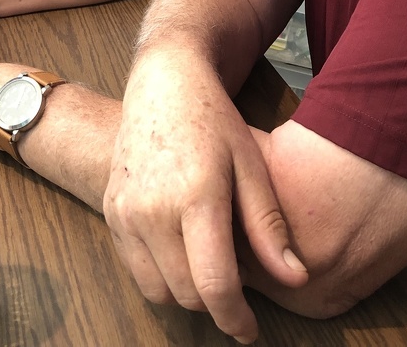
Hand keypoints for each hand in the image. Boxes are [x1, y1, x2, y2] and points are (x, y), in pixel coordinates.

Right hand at [103, 61, 306, 343]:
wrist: (162, 85)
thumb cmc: (213, 119)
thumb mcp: (251, 164)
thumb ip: (268, 225)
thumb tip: (296, 278)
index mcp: (195, 197)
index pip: (214, 285)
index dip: (236, 319)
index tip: (250, 330)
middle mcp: (152, 210)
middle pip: (186, 295)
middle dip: (215, 304)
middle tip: (237, 290)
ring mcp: (125, 211)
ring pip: (157, 290)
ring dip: (186, 292)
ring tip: (209, 267)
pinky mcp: (109, 211)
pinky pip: (135, 267)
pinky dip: (160, 273)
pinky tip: (181, 249)